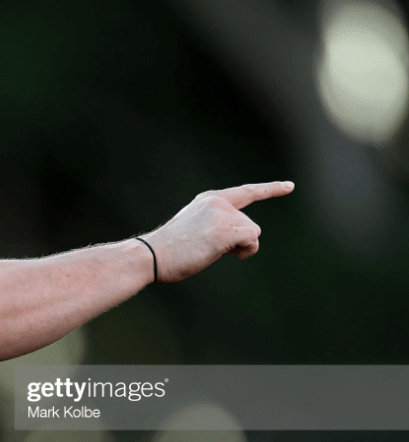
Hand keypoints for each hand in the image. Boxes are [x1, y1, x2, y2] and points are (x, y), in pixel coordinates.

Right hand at [142, 181, 293, 282]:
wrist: (152, 255)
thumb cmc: (171, 250)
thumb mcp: (196, 228)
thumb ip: (219, 225)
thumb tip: (245, 239)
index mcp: (210, 199)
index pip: (246, 192)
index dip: (270, 190)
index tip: (289, 186)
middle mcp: (218, 202)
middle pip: (250, 223)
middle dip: (237, 241)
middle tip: (206, 247)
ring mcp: (222, 214)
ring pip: (253, 232)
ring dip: (239, 247)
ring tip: (209, 250)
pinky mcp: (226, 229)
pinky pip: (252, 240)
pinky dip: (243, 251)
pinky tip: (220, 253)